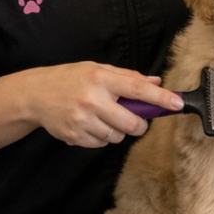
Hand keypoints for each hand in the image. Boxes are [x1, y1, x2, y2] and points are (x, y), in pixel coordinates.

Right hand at [25, 62, 183, 147]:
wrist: (36, 94)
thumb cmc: (70, 78)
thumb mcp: (97, 69)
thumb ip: (127, 76)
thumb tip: (155, 80)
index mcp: (101, 78)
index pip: (137, 88)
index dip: (160, 97)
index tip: (177, 103)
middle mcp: (92, 99)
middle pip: (131, 123)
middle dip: (139, 125)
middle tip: (136, 120)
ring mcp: (83, 120)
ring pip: (117, 137)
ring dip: (118, 131)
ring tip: (104, 118)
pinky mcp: (75, 136)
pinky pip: (101, 144)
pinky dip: (102, 137)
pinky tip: (91, 124)